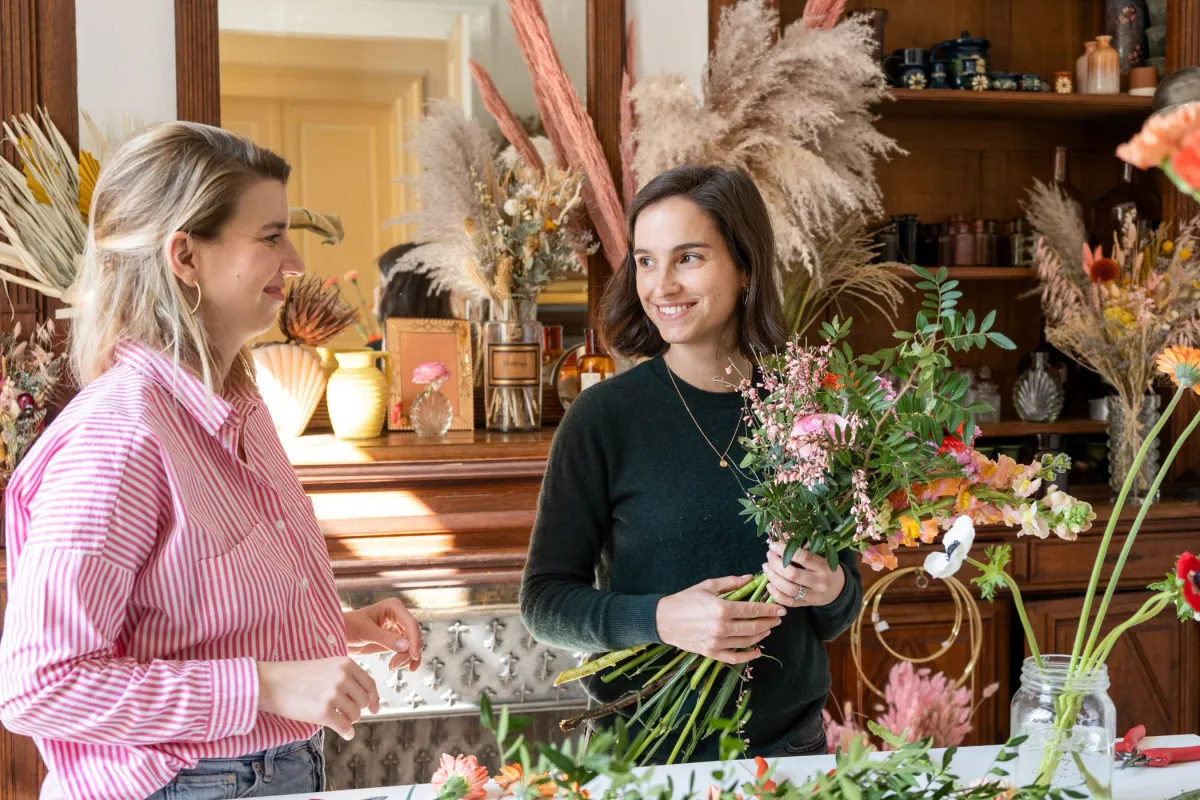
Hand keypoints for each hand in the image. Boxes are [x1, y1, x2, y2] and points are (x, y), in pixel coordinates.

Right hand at [257, 657, 378, 740]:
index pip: (369, 684)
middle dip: (357, 710)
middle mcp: (342, 677)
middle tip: (346, 713)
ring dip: (349, 720)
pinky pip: (345, 727)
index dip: (374, 698)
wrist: (270, 683)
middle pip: (363, 701)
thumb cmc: (295, 675)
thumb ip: (345, 676)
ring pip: (355, 715)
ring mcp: (333, 694)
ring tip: (338, 718)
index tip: (374, 708)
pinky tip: (346, 733)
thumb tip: (364, 697)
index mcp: (345, 664)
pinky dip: (347, 732)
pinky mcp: (323, 712)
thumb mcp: (326, 666)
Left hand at [344, 598, 422, 671]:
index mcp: (394, 607)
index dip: (415, 640)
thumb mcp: (366, 632)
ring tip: (392, 666)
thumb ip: (386, 639)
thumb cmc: (348, 627)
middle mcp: (399, 616)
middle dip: (408, 652)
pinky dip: (406, 659)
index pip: (411, 624)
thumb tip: (407, 646)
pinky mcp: (394, 641)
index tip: (414, 656)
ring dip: (406, 658)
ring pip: (412, 645)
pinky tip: (403, 668)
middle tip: (393, 665)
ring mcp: (397, 629)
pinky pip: (406, 651)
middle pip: (414, 636)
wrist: (337, 635)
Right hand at [655, 575, 784, 664]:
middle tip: (778, 618)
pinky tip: (758, 650)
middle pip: (754, 626)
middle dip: (770, 622)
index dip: (769, 609)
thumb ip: (731, 583)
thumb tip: (750, 579)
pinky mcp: (712, 653)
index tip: (781, 608)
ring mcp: (717, 642)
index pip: (753, 610)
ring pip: (748, 641)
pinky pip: (735, 657)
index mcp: (721, 608)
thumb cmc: (685, 600)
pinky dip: (749, 655)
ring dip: (762, 635)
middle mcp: (721, 627)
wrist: (664, 620)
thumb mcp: (707, 586)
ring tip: (769, 628)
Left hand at [764, 542, 844, 607]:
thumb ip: (806, 553)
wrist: (840, 590)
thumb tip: (782, 545)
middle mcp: (818, 582)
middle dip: (776, 564)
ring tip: (767, 568)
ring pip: (789, 589)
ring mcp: (812, 596)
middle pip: (793, 575)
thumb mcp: (823, 558)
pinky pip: (788, 602)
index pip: (803, 558)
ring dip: (773, 578)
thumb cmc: (827, 569)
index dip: (785, 550)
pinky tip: (769, 584)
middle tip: (769, 556)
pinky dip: (776, 594)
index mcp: (823, 567)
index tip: (773, 545)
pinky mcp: (806, 605)